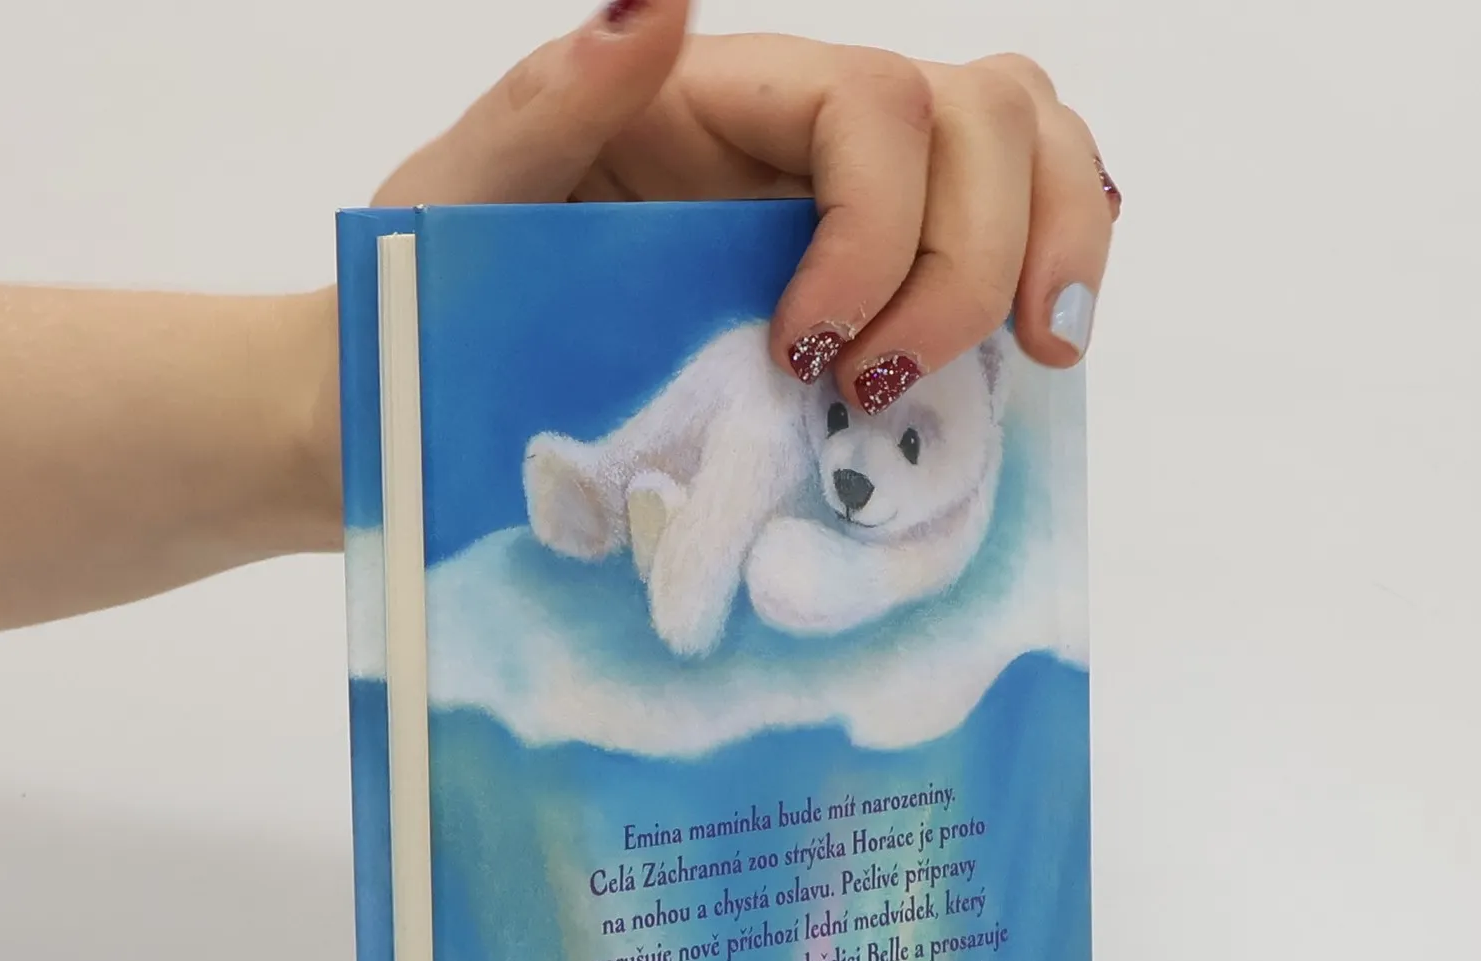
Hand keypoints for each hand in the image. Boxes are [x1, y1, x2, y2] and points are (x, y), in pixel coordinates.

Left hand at [375, 2, 1118, 410]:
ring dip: (1056, 245)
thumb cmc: (434, 297)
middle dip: (974, 258)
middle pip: (982, 117)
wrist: (425, 400)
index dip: (880, 227)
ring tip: (1040, 358)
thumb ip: (547, 102)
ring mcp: (854, 219)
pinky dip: (1054, 277)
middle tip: (884, 390)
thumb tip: (659, 2)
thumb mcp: (460, 197)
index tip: (808, 354)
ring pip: (1024, 154)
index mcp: (717, 104)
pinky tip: (1041, 358)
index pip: (874, 104)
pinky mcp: (878, 303)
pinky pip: (1011, 248)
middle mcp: (804, 145)